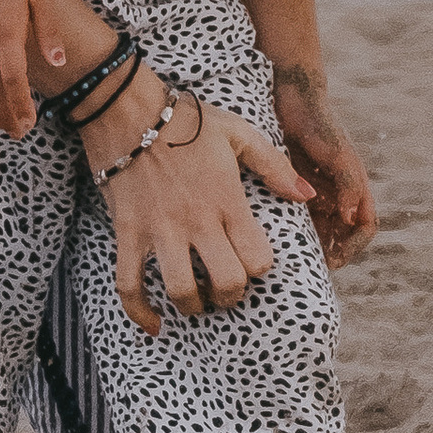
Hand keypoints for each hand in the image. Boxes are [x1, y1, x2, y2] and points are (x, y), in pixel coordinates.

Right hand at [81, 69, 316, 331]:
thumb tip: (306, 196)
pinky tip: (153, 324)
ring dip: (193, 305)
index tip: (250, 261)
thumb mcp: (238, 134)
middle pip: (226, 283)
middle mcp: (196, 220)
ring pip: (181, 291)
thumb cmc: (186, 120)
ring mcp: (159, 229)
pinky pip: (129, 285)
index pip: (258, 259)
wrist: (126, 108)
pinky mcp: (127, 232)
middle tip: (224, 286)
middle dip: (230, 295)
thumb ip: (275, 166)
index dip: (259, 269)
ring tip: (195, 299)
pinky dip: (139, 312)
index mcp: (227, 199)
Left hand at [272, 68, 377, 267]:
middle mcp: (340, 191)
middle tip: (310, 266)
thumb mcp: (336, 152)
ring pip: (321, 227)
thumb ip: (348, 184)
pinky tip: (280, 236)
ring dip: (314, 243)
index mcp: (355, 185)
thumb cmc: (319, 123)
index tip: (333, 260)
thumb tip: (351, 220)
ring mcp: (319, 188)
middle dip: (332, 251)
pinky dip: (296, 228)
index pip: (364, 226)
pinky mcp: (298, 184)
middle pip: (343, 233)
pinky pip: (300, 215)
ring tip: (295, 256)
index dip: (353, 247)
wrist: (292, 96)